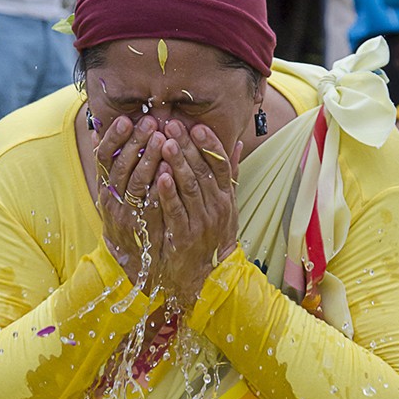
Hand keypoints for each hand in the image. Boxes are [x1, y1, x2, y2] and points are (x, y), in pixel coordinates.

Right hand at [94, 115, 167, 291]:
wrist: (135, 262)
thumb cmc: (127, 218)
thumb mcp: (113, 192)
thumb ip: (109, 163)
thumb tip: (97, 129)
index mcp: (105, 188)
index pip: (103, 159)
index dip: (113, 139)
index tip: (125, 120)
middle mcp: (113, 201)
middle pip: (121, 168)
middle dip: (135, 144)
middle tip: (151, 123)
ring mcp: (129, 217)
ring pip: (136, 185)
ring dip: (149, 160)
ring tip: (163, 139)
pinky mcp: (146, 230)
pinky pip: (152, 206)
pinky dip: (160, 188)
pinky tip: (170, 170)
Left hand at [152, 120, 240, 306]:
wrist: (208, 274)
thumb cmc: (214, 235)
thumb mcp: (227, 204)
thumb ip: (230, 173)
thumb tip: (238, 143)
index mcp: (225, 196)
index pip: (220, 164)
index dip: (209, 144)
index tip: (196, 126)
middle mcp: (217, 206)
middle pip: (203, 171)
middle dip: (187, 146)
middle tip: (172, 124)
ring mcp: (202, 221)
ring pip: (190, 187)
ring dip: (178, 164)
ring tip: (166, 143)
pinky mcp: (185, 236)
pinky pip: (177, 211)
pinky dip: (169, 193)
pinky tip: (161, 176)